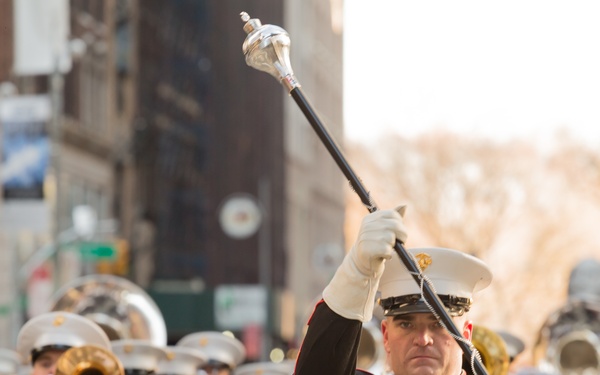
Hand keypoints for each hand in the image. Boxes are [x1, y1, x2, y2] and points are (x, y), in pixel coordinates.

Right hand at [322, 206, 407, 321]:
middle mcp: (367, 225)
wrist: (362, 264)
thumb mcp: (384, 229)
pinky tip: (383, 256)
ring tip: (386, 249)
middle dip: (402, 235)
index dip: (400, 224)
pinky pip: (387, 250)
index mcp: (371, 218)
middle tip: (398, 243)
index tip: (398, 233)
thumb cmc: (376, 245)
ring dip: (393, 247)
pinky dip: (389, 255)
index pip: (392, 215)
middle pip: (395, 226)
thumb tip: (404, 205)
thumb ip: (393, 218)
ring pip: (391, 238)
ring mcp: (365, 237)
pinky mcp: (367, 250)